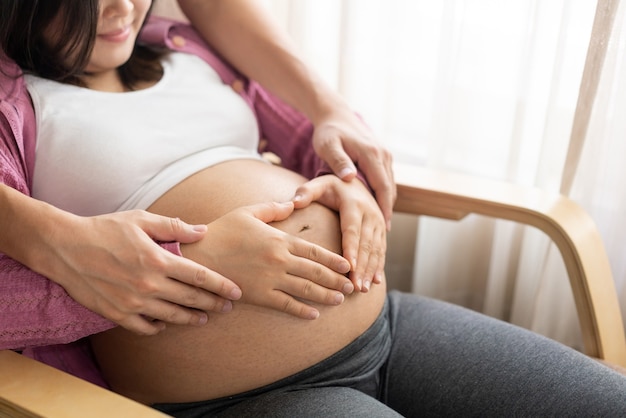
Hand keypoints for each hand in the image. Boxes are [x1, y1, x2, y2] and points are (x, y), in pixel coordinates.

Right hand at [41, 210, 241, 334]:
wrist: (64, 247)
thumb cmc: (105, 229)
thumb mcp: (141, 220)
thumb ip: (174, 227)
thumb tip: (202, 231)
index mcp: (158, 260)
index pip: (199, 276)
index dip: (221, 285)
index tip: (236, 292)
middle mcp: (149, 284)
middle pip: (191, 299)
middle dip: (213, 304)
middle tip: (228, 307)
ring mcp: (133, 302)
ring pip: (172, 316)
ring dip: (192, 318)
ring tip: (204, 318)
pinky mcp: (117, 314)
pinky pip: (144, 327)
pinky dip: (158, 327)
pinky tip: (166, 324)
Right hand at [180, 201, 353, 319]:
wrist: (199, 256)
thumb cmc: (222, 231)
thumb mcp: (248, 213)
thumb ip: (273, 209)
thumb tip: (292, 203)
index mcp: (279, 239)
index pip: (314, 251)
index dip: (334, 259)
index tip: (348, 265)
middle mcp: (280, 260)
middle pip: (316, 271)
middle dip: (336, 280)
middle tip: (352, 286)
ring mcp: (270, 279)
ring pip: (306, 289)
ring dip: (326, 296)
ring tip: (340, 300)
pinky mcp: (259, 295)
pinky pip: (285, 305)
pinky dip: (301, 311)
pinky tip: (314, 315)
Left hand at [292, 175, 385, 291]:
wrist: (355, 181)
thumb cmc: (331, 187)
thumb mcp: (319, 185)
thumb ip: (306, 192)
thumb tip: (294, 202)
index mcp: (353, 204)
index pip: (351, 230)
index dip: (351, 249)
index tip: (348, 268)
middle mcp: (369, 213)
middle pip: (366, 244)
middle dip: (361, 267)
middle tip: (355, 286)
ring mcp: (378, 222)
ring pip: (376, 249)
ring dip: (370, 270)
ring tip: (363, 289)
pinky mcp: (382, 230)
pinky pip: (382, 250)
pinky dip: (379, 266)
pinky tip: (375, 282)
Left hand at [311, 109, 396, 229]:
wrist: (335, 115)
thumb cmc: (328, 132)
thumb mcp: (328, 146)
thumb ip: (338, 161)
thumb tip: (350, 178)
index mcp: (371, 154)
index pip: (382, 186)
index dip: (384, 208)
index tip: (383, 227)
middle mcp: (383, 154)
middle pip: (389, 189)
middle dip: (387, 211)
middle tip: (384, 234)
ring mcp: (385, 155)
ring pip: (390, 186)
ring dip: (387, 205)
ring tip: (381, 227)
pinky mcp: (382, 157)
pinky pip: (386, 180)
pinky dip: (384, 195)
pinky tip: (377, 210)